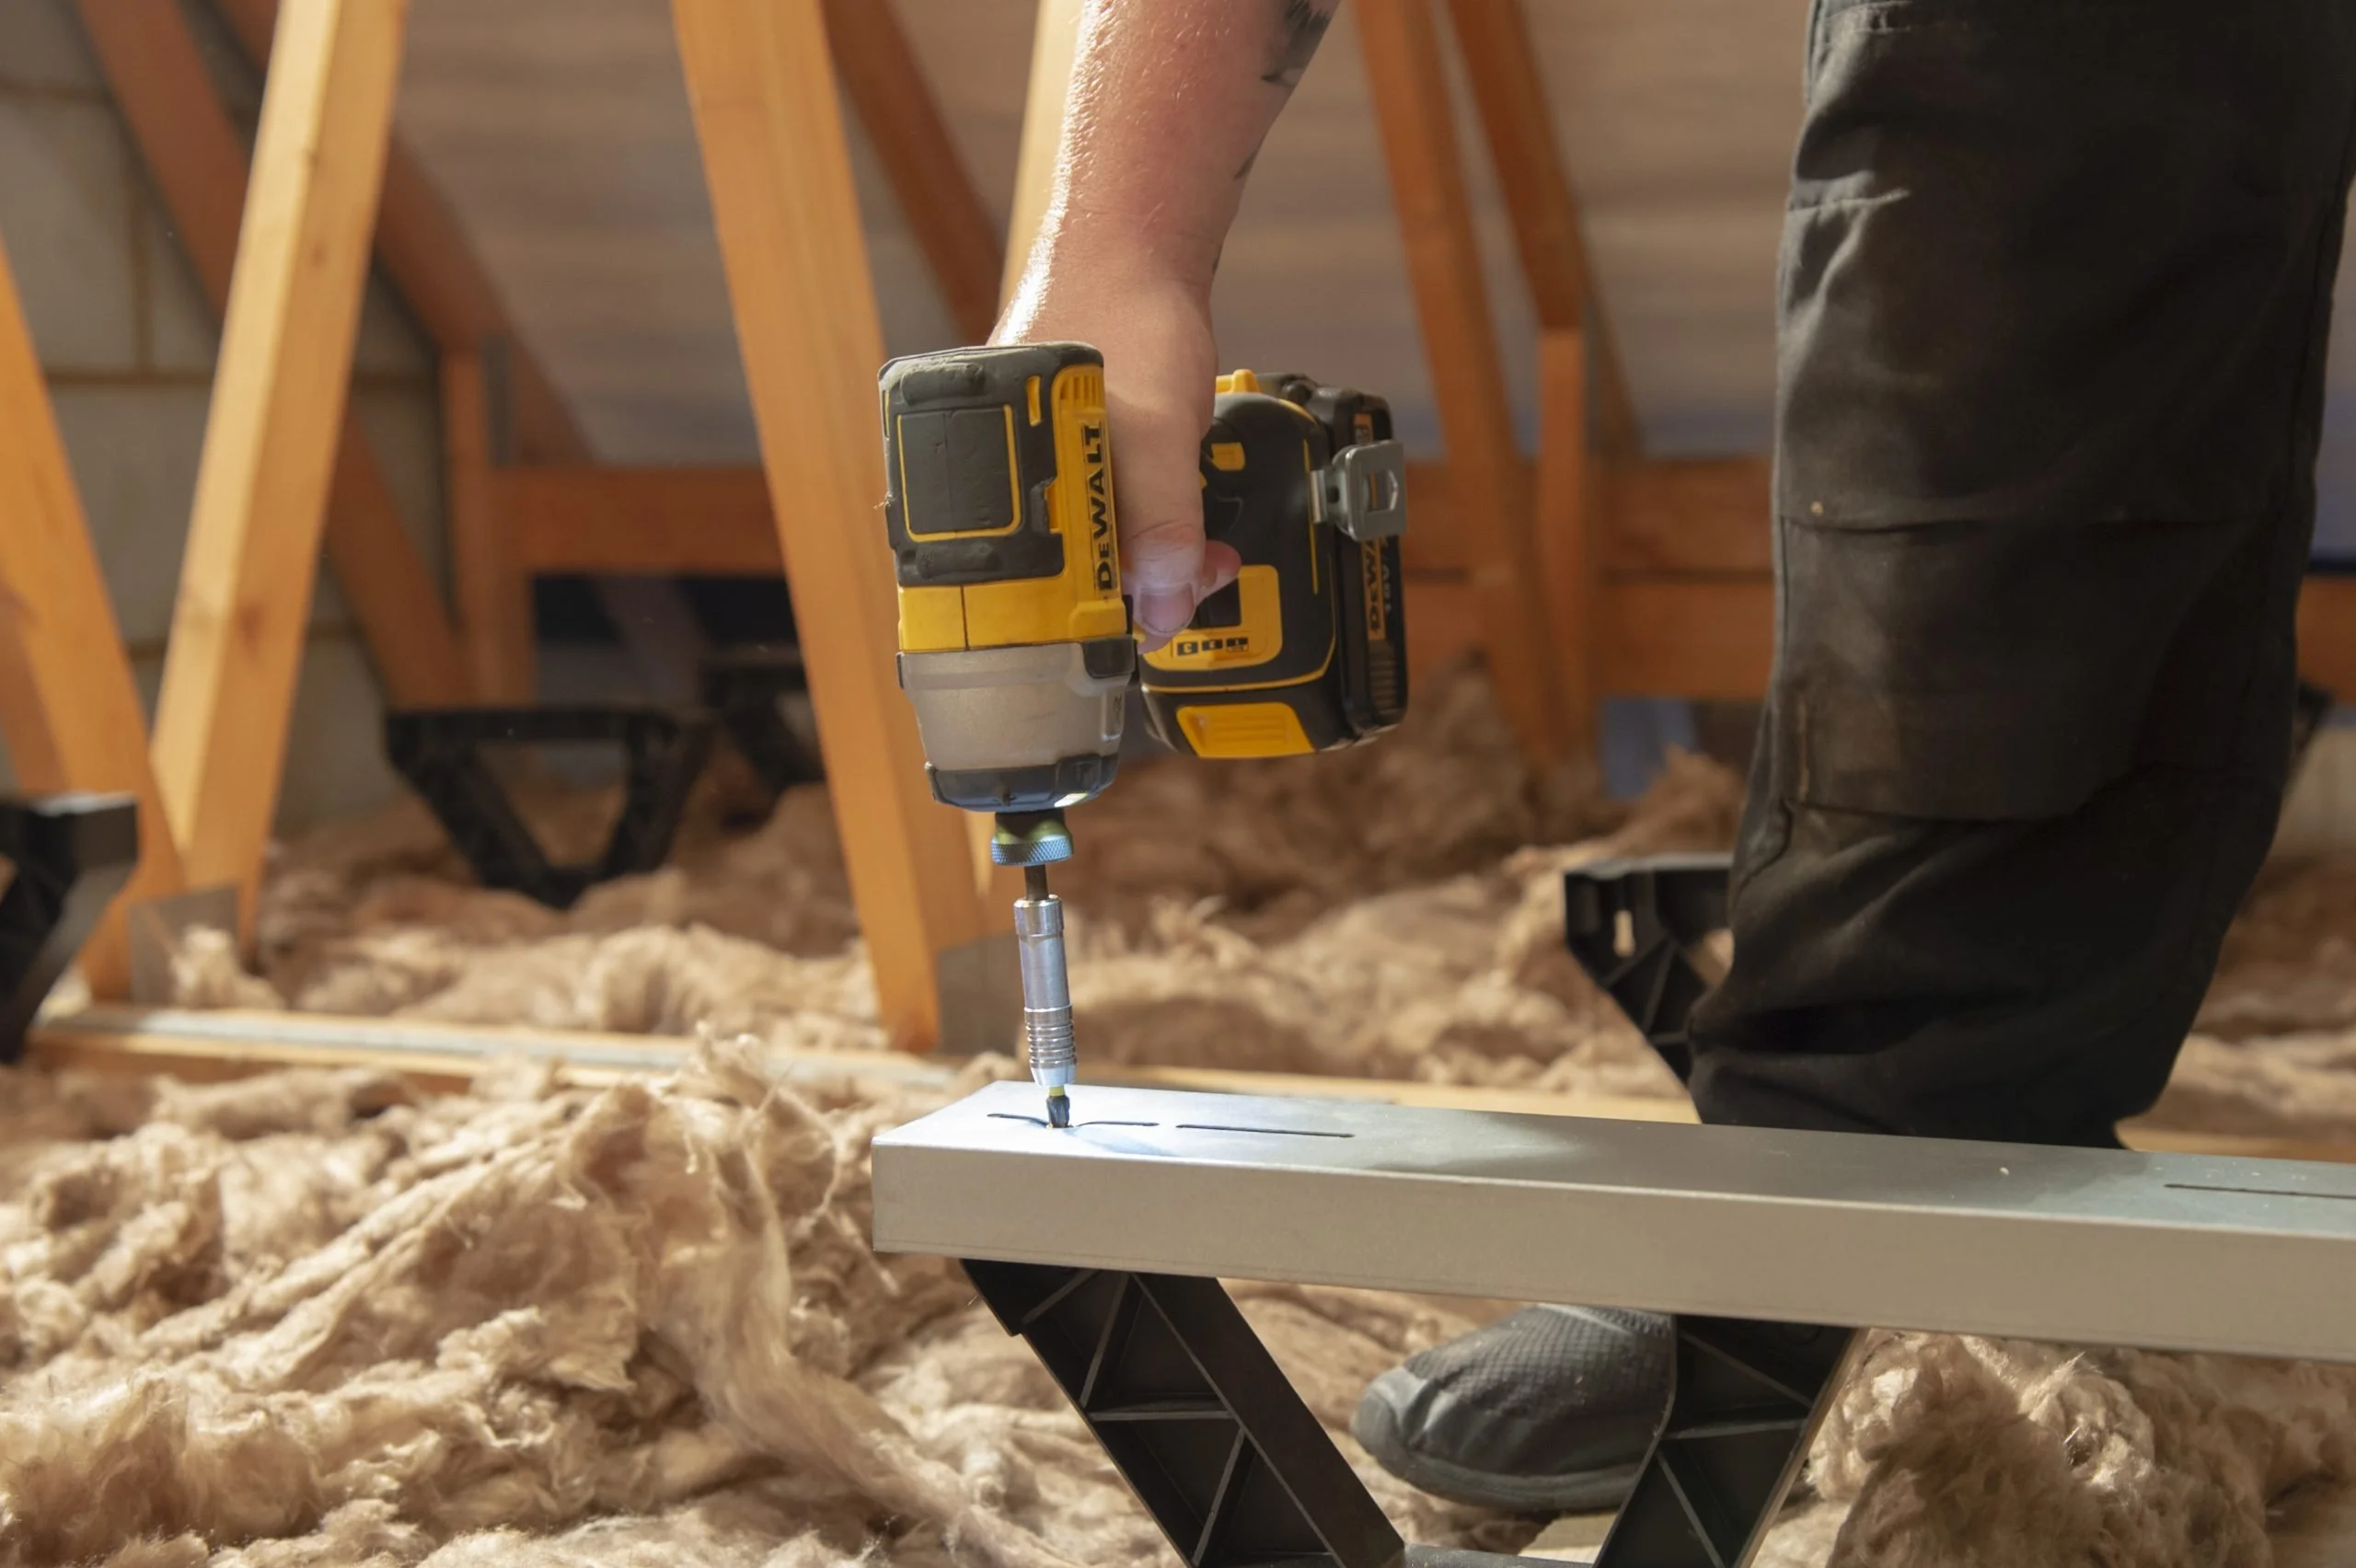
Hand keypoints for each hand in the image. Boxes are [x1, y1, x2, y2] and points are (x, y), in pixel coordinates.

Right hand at [996, 270, 1242, 648]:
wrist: (1141, 254)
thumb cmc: (1124, 315)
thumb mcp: (1155, 432)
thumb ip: (1159, 521)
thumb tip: (1160, 605)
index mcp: (984, 479)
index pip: (1021, 591)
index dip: (1087, 617)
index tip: (1146, 624)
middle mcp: (1000, 484)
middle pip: (1062, 581)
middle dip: (1136, 593)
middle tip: (1195, 580)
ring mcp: (1038, 474)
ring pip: (1091, 555)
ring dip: (1152, 568)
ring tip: (1204, 557)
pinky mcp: (1073, 465)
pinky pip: (1107, 523)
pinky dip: (1150, 536)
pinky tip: (1184, 530)